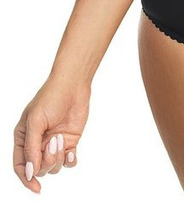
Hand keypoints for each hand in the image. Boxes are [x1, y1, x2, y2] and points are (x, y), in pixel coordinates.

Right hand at [13, 73, 90, 192]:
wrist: (73, 85)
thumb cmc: (50, 97)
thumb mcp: (36, 121)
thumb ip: (32, 148)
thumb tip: (30, 173)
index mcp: (24, 138)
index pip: (20, 166)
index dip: (26, 179)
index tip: (36, 186)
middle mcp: (38, 143)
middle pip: (38, 168)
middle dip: (47, 161)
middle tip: (54, 142)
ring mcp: (53, 143)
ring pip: (54, 167)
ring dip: (58, 158)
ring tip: (61, 139)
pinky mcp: (69, 141)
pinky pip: (68, 162)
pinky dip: (70, 161)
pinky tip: (71, 152)